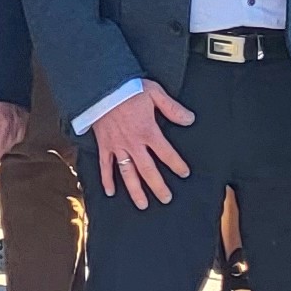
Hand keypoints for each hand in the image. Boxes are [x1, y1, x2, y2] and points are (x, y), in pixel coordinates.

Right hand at [88, 80, 195, 209]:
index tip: (184, 173)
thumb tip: (190, 119)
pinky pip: (105, 166)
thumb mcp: (154, 93)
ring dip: (136, 190)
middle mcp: (133, 143)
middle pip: (148, 170)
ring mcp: (117, 146)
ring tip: (143, 204)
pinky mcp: (104, 145)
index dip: (177, 165)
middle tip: (166, 199)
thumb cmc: (127, 88)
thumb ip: (172, 108)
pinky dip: (107, 179)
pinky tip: (111, 192)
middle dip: (158, 186)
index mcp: (148, 131)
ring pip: (128, 173)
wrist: (100, 86)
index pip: (167, 153)